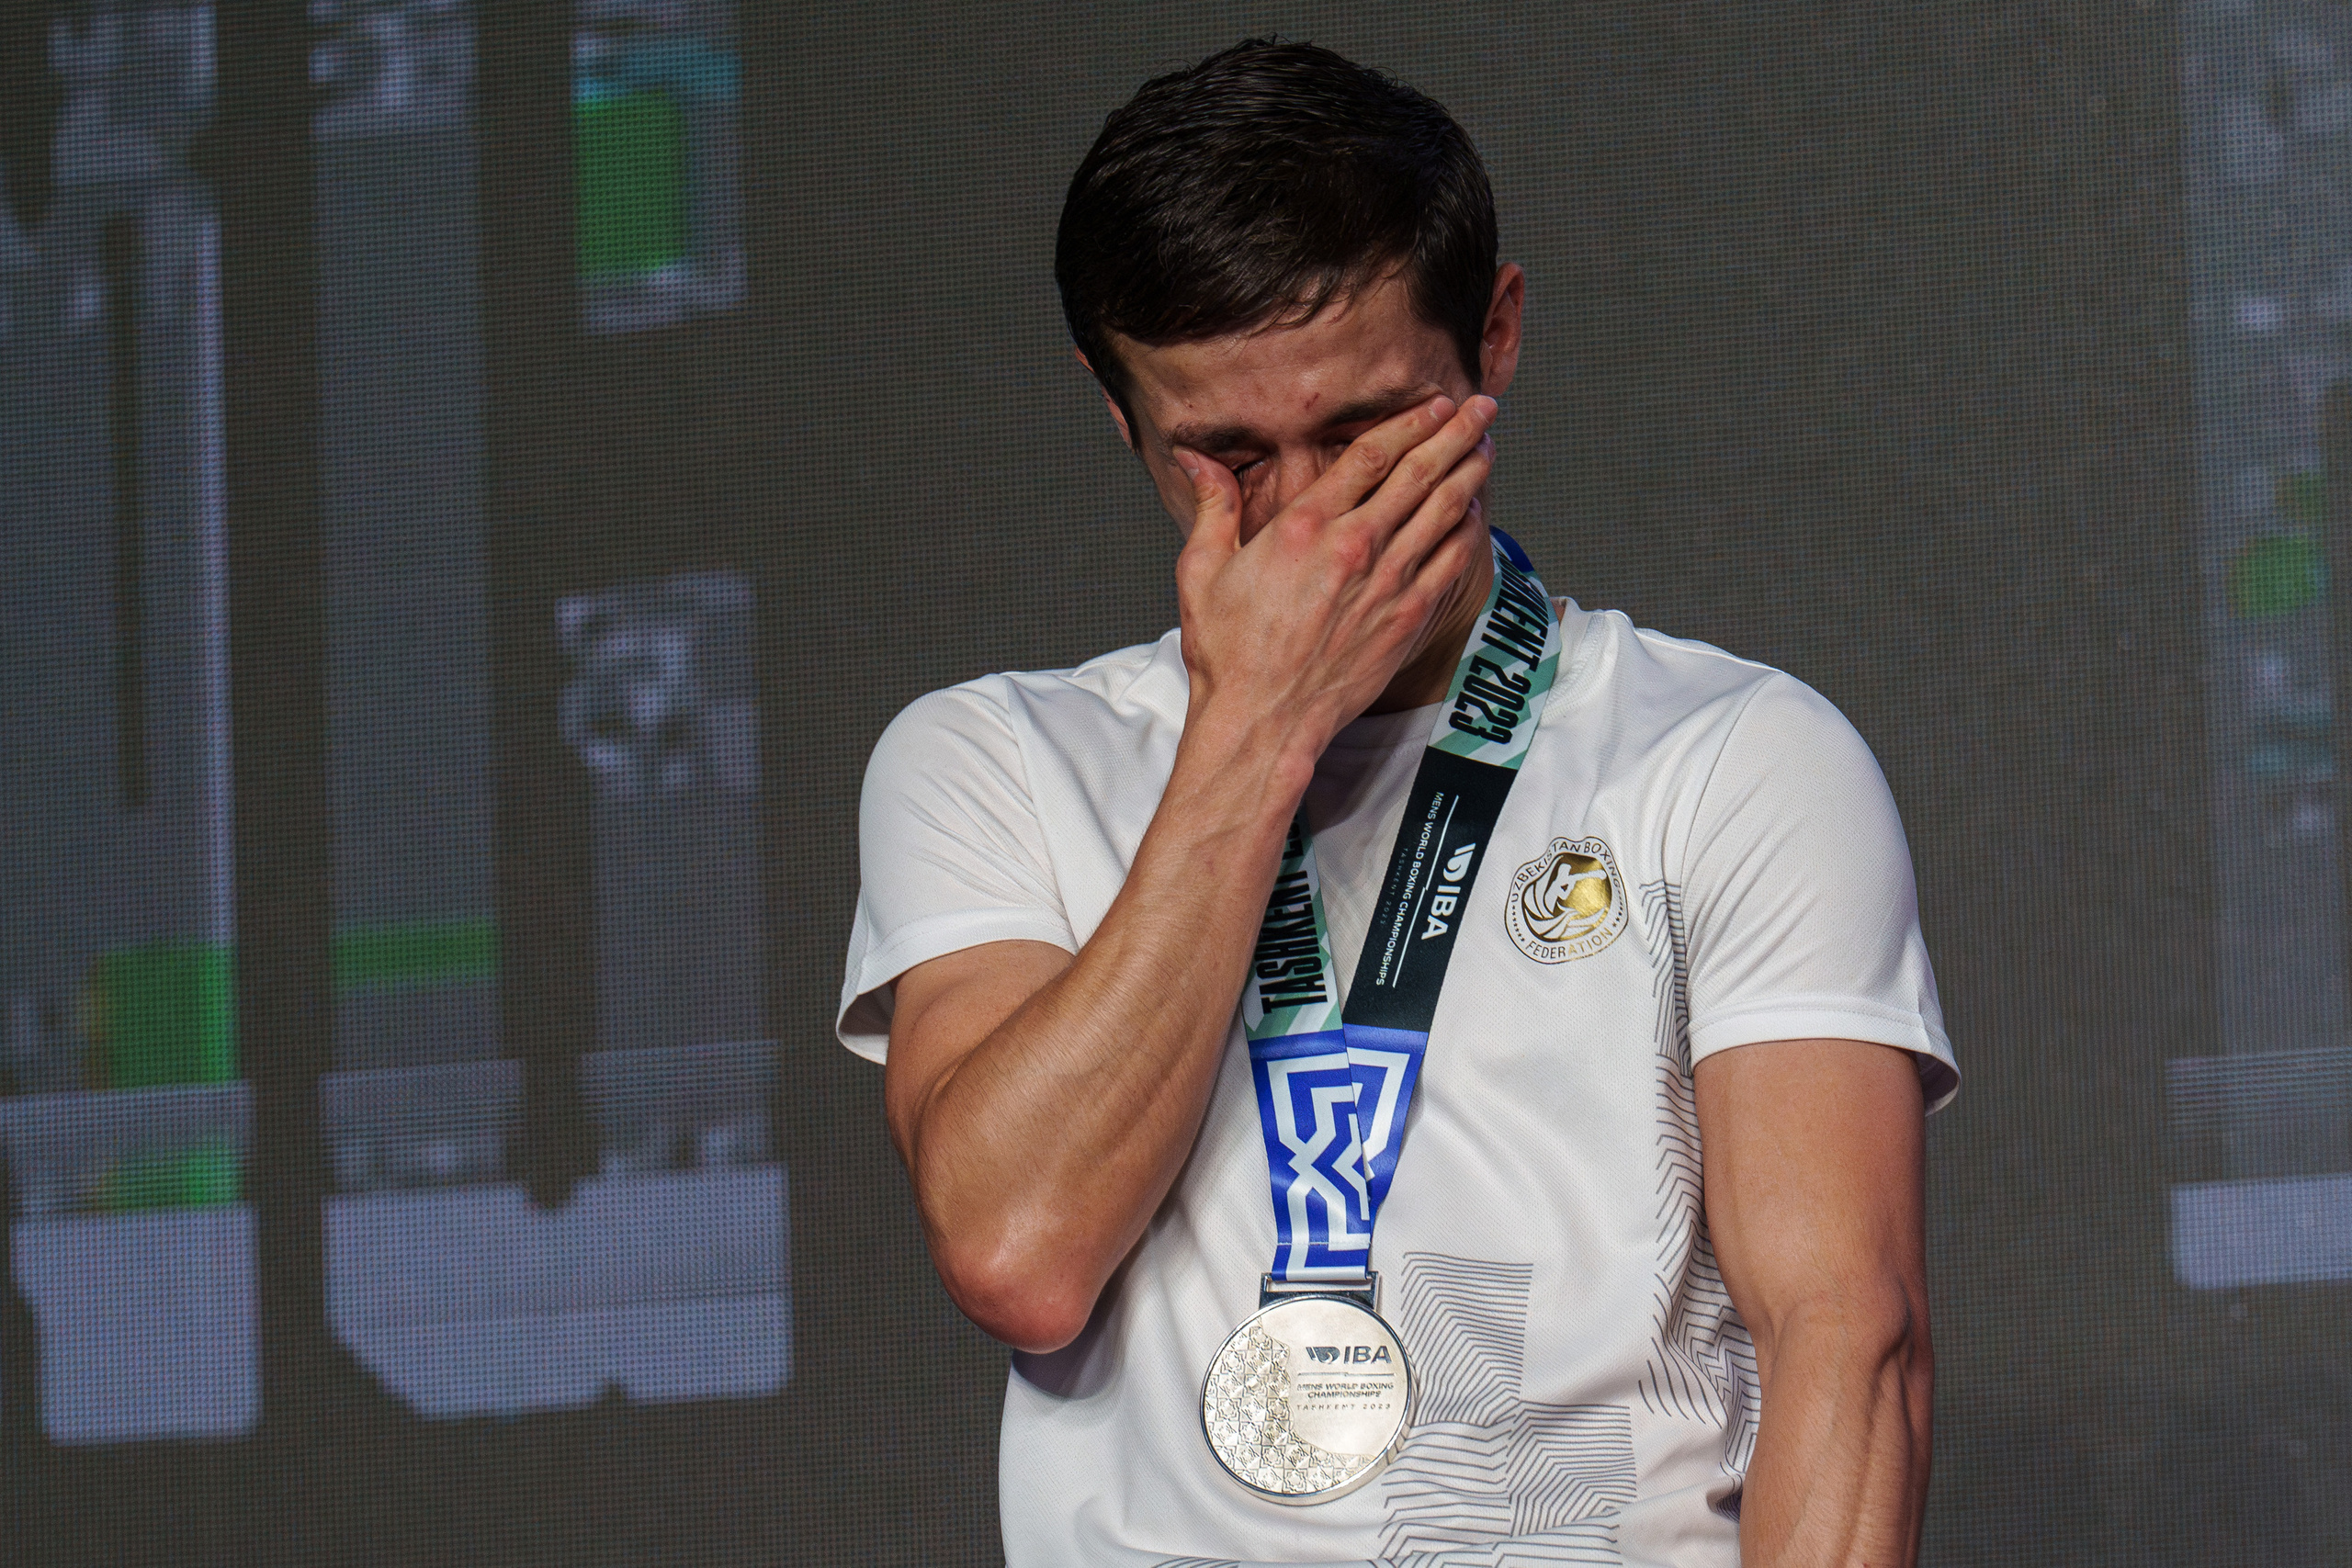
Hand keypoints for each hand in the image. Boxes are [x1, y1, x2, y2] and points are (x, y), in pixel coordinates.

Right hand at [1171, 394, 1496, 762]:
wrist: (1263, 719)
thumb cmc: (1228, 653)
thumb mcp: (1202, 570)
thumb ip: (1212, 507)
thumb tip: (1197, 460)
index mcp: (1303, 526)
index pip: (1371, 455)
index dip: (1410, 422)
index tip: (1435, 405)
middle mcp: (1353, 547)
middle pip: (1420, 473)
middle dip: (1457, 434)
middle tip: (1484, 408)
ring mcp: (1386, 584)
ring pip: (1443, 513)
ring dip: (1469, 476)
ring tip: (1487, 450)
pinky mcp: (1405, 619)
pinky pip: (1449, 563)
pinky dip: (1467, 533)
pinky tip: (1474, 515)